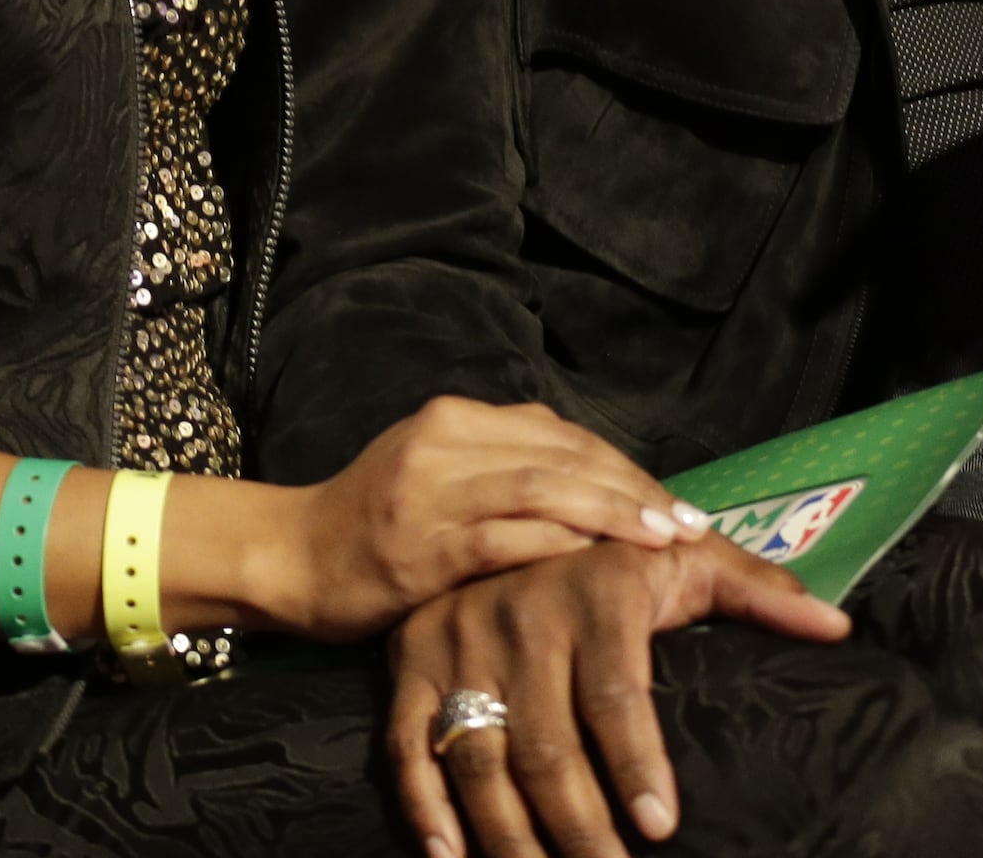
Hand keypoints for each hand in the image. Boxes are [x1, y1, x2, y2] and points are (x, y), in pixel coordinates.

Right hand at [257, 398, 707, 644]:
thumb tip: (593, 483)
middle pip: (566, 456)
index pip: (564, 436)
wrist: (291, 558)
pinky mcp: (421, 544)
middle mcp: (448, 440)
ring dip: (615, 514)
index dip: (626, 468)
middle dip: (636, 490)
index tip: (676, 502)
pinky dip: (559, 547)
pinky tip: (600, 565)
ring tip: (666, 540)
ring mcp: (432, 490)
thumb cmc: (373, 526)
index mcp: (459, 418)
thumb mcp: (439, 473)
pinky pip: (506, 539)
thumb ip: (505, 467)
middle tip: (691, 524)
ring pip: (546, 490)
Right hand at [390, 536, 849, 857]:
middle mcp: (516, 614)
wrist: (505, 504)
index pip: (614, 693)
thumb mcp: (685, 557)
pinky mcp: (406, 662)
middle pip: (545, 744)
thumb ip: (758, 592)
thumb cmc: (615, 552)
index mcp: (592, 591)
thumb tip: (839, 628)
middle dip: (580, 826)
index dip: (638, 764)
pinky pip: (407, 747)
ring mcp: (454, 641)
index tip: (661, 828)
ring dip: (509, 837)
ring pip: (478, 758)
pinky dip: (424, 810)